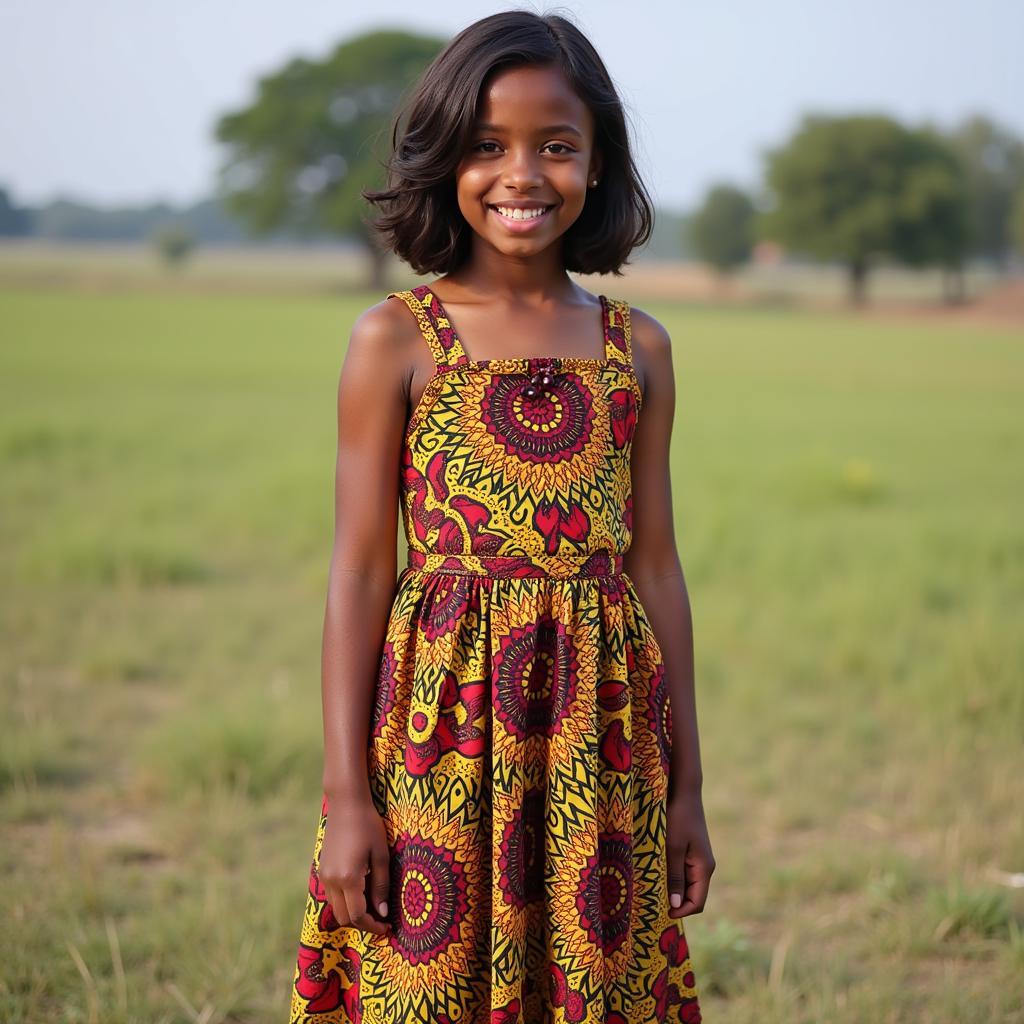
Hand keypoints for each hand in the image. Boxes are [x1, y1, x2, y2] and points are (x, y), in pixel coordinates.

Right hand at [317, 792, 391, 935]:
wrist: (346, 803)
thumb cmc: (368, 825)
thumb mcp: (381, 855)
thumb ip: (381, 885)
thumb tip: (383, 912)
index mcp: (348, 878)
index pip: (358, 916)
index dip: (373, 926)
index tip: (387, 928)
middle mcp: (332, 881)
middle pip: (344, 917)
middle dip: (363, 923)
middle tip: (382, 918)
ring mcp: (324, 875)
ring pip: (336, 907)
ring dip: (353, 912)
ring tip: (373, 904)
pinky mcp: (322, 868)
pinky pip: (332, 894)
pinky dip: (345, 899)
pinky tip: (361, 889)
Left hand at [665, 790, 714, 917]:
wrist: (684, 792)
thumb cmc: (678, 818)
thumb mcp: (673, 848)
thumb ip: (675, 876)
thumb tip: (675, 904)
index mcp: (704, 869)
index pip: (697, 903)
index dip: (681, 911)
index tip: (661, 912)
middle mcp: (705, 867)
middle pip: (693, 896)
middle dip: (676, 902)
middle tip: (653, 901)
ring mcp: (699, 859)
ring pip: (688, 885)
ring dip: (673, 889)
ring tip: (653, 887)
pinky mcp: (692, 851)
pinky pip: (684, 872)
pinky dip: (673, 877)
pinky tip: (658, 872)